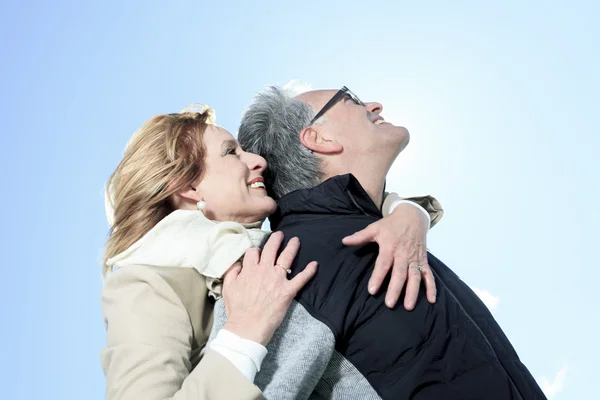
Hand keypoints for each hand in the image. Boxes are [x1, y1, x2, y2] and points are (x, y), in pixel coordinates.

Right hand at [222, 231, 317, 345]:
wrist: (247, 327)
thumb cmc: (237, 310)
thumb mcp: (228, 288)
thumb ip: (232, 273)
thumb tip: (237, 264)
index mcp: (250, 270)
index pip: (254, 252)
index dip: (256, 251)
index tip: (259, 253)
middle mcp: (264, 271)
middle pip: (272, 248)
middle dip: (276, 239)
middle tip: (280, 234)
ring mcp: (277, 279)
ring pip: (287, 258)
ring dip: (292, 247)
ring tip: (296, 241)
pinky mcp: (288, 291)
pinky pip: (301, 278)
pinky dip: (309, 271)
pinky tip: (315, 264)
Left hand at [342, 203, 435, 309]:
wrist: (413, 215)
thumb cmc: (391, 224)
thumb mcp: (375, 228)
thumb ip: (360, 236)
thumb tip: (344, 241)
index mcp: (390, 246)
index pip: (383, 264)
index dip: (377, 277)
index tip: (372, 291)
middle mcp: (403, 254)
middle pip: (399, 273)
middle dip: (395, 289)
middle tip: (389, 304)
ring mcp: (414, 258)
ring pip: (415, 276)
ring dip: (413, 291)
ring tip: (408, 306)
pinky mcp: (423, 260)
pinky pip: (428, 274)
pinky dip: (431, 287)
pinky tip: (431, 300)